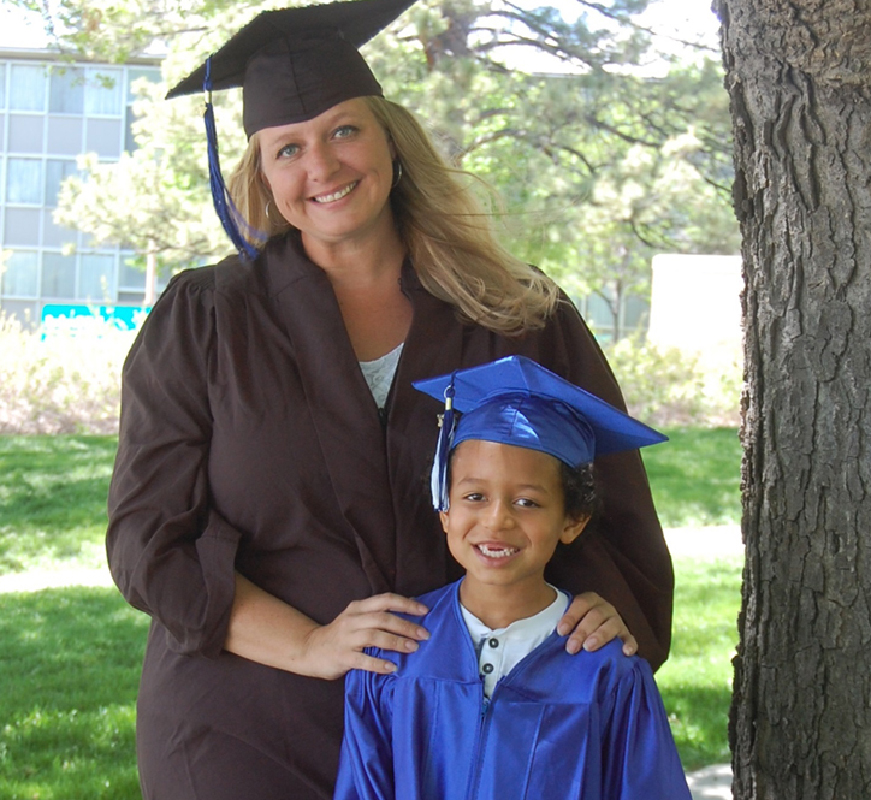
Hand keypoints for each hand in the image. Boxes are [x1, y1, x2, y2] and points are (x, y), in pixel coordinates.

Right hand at [299, 594, 428, 679]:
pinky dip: (379, 663)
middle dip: (406, 625)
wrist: (310, 650)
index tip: (424, 611)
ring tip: (413, 648)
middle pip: (383, 618)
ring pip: (374, 636)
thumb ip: (377, 616)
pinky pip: (363, 659)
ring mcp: (346, 638)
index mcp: (358, 607)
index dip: (406, 604)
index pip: (385, 599)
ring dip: (396, 642)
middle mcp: (352, 619)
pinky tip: (392, 667)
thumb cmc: (341, 635)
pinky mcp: (342, 656)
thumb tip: (410, 617)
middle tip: (424, 634)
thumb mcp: (356, 619)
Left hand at [556, 592, 636, 656]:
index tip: (560, 632)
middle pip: (596, 615)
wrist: (591, 631)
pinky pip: (630, 638)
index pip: (581, 603)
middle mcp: (605, 608)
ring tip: (589, 647)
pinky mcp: (626, 635)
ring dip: (601, 636)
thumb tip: (543, 630)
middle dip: (583, 631)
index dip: (571, 616)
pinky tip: (625, 652)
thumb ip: (560, 623)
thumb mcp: (568, 620)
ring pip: (612, 625)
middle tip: (572, 647)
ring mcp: (617, 621)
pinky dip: (629, 644)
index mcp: (590, 600)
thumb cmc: (576, 627)